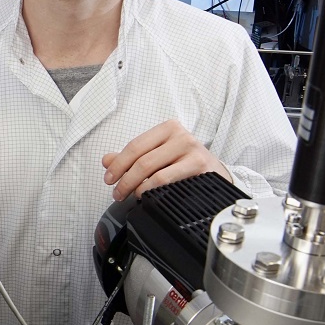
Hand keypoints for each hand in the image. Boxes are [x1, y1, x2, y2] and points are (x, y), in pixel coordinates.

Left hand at [102, 121, 231, 199]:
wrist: (216, 172)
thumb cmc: (186, 162)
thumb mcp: (159, 154)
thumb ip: (133, 157)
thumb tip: (107, 160)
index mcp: (168, 128)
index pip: (135, 146)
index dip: (118, 164)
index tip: (109, 178)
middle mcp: (181, 136)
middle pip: (142, 160)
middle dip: (124, 180)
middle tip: (117, 193)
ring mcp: (191, 151)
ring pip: (154, 171)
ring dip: (136, 187)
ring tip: (129, 196)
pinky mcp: (199, 167)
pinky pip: (167, 180)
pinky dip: (152, 190)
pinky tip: (146, 195)